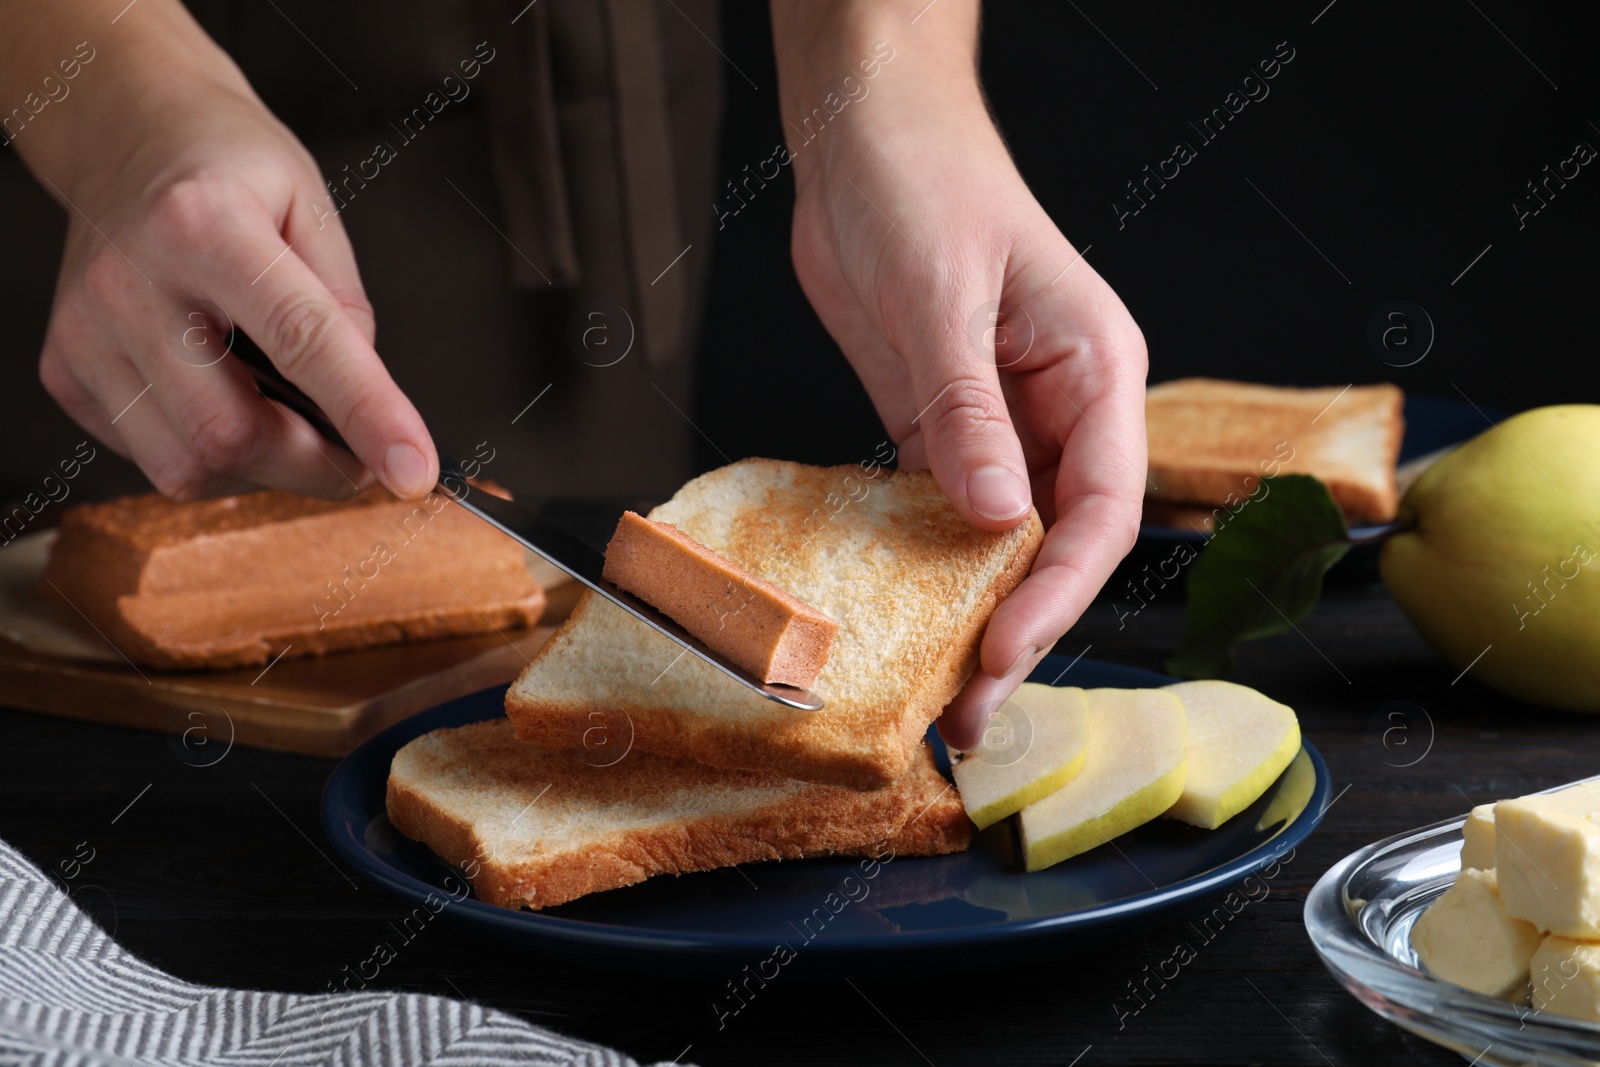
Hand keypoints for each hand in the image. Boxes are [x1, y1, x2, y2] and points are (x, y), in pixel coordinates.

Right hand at [11, 3, 435, 499]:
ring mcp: (87, 334)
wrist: (125, 134)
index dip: (367, 414)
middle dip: (316, 468)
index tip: (415, 471)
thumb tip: (366, 404)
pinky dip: (214, 458)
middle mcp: (131, 283)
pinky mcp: (65, 371)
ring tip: (289, 421)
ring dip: (265, 469)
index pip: (304, 340)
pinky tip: (230, 404)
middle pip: (232, 431)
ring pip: (189, 465)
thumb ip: (346, 306)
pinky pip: (155, 458)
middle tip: (360, 455)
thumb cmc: (228, 168)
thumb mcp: (312, 206)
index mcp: (204, 224)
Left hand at [774, 2, 1147, 748]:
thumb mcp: (942, 299)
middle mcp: (1058, 409)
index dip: (1061, 588)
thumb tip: (996, 520)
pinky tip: (905, 624)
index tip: (1006, 645)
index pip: (1103, 507)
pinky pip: (944, 515)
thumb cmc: (923, 181)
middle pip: (1058, 543)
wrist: (861, 138)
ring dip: (974, 616)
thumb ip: (968, 413)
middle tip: (969, 709)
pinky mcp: (939, 429)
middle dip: (1020, 627)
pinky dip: (929, 573)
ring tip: (937, 694)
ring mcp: (999, 424)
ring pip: (1004, 543)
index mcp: (1094, 371)